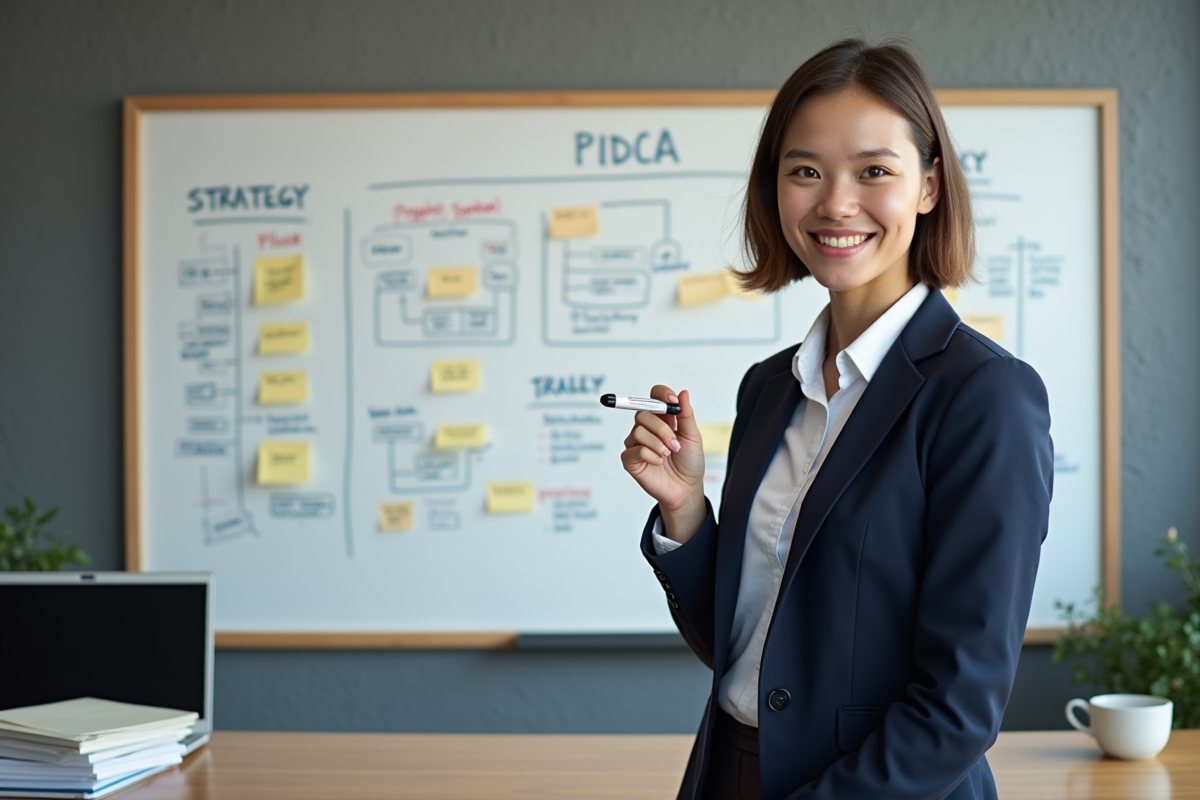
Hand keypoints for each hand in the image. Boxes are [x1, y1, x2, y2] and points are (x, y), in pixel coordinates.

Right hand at [619, 385, 705, 541]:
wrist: (686, 488)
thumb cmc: (689, 462)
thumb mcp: (693, 436)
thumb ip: (686, 414)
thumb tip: (683, 393)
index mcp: (663, 418)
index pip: (654, 396)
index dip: (661, 394)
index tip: (673, 401)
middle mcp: (647, 428)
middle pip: (643, 413)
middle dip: (662, 429)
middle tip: (675, 445)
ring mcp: (636, 443)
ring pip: (638, 431)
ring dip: (658, 444)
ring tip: (667, 455)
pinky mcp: (630, 459)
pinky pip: (634, 450)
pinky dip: (650, 456)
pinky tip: (658, 463)